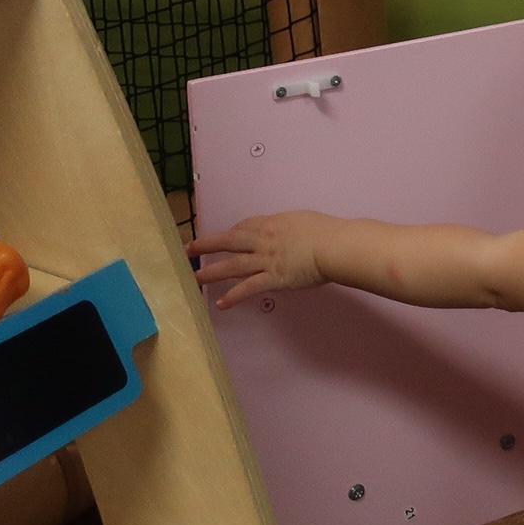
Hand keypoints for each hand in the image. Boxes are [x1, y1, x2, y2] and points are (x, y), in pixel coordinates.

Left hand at [184, 211, 337, 309]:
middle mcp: (264, 240)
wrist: (334, 246)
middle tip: (189, 249)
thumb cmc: (328, 231)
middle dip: (207, 244)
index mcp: (273, 224)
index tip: (225, 236)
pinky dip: (234, 296)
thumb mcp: (305, 220)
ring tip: (195, 278)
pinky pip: (249, 288)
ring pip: (233, 265)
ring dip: (212, 271)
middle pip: (230, 241)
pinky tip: (221, 304)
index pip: (246, 226)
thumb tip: (290, 232)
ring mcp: (267, 260)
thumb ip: (292, 227)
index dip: (232, 231)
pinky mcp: (274, 278)